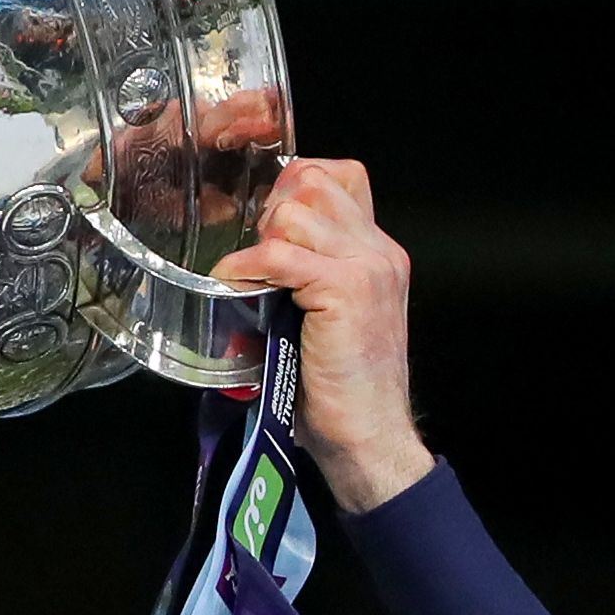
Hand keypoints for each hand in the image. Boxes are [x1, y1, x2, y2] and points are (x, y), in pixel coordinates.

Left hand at [211, 158, 430, 512]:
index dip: (295, 185)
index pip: (339, 176)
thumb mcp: (329, 321)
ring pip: (296, 209)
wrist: (368, 438)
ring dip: (261, 239)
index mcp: (378, 253)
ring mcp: (366, 267)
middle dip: (273, 209)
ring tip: (251, 278)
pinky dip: (247, 268)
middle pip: (314, 180)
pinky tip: (235, 287)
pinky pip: (278, 255)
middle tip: (256, 257)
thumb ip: (309, 281)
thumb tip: (254, 261)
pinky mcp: (345, 290)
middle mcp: (379, 251)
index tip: (266, 223)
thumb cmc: (342, 393)